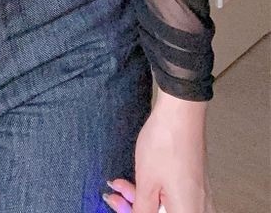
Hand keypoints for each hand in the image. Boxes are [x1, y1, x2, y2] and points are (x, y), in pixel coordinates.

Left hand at [102, 100, 217, 212]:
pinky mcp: (196, 183)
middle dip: (136, 205)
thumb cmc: (165, 144)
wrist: (180, 112)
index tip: (116, 203)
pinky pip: (174, 197)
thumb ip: (142, 209)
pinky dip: (155, 191)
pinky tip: (140, 179)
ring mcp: (199, 196)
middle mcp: (199, 209)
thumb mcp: (146, 183)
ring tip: (123, 183)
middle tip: (116, 194)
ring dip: (143, 198)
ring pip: (167, 206)